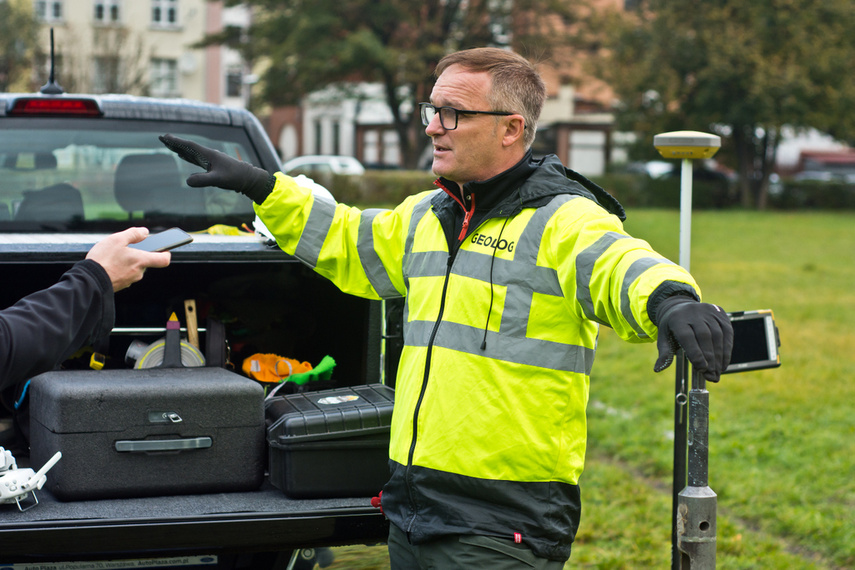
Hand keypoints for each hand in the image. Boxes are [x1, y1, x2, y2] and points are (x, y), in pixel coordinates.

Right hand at [86, 228, 170, 291]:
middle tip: (125, 247)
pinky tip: (109, 264)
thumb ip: (133, 234)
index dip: (166, 253)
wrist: (89, 280)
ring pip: (134, 268)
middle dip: (138, 254)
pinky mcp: (121, 285)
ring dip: (128, 261)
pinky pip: (125, 274)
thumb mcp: (117, 239)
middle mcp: (139, 272)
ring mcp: (130, 280)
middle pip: (145, 261)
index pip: (164, 260)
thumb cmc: (103, 259)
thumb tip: (145, 232)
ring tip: (113, 255)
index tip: (164, 248)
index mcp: (141, 260)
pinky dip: (120, 268)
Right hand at [159, 134, 273, 203]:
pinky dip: (187, 155)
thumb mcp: (218, 180)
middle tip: (161, 138)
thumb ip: (203, 180)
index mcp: (209, 155)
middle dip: (175, 143)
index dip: (177, 142)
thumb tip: (187, 181)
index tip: (165, 137)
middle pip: (188, 147)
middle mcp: (208, 155)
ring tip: (168, 145)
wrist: (247, 178)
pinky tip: (182, 155)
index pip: (190, 146)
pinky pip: (196, 159)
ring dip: (179, 148)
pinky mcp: (212, 166)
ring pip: (191, 152)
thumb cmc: (234, 177)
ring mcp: (210, 160)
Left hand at [653, 296, 733, 381]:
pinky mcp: (719, 312)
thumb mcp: (664, 337)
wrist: (679, 305)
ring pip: (717, 334)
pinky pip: (727, 331)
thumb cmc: (672, 327)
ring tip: (717, 372)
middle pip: (704, 336)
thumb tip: (658, 369)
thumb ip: (664, 353)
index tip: (702, 369)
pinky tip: (724, 362)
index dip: (695, 353)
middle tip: (711, 375)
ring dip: (720, 355)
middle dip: (709, 358)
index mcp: (677, 319)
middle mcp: (693, 312)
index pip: (687, 336)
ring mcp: (708, 311)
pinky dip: (727, 348)